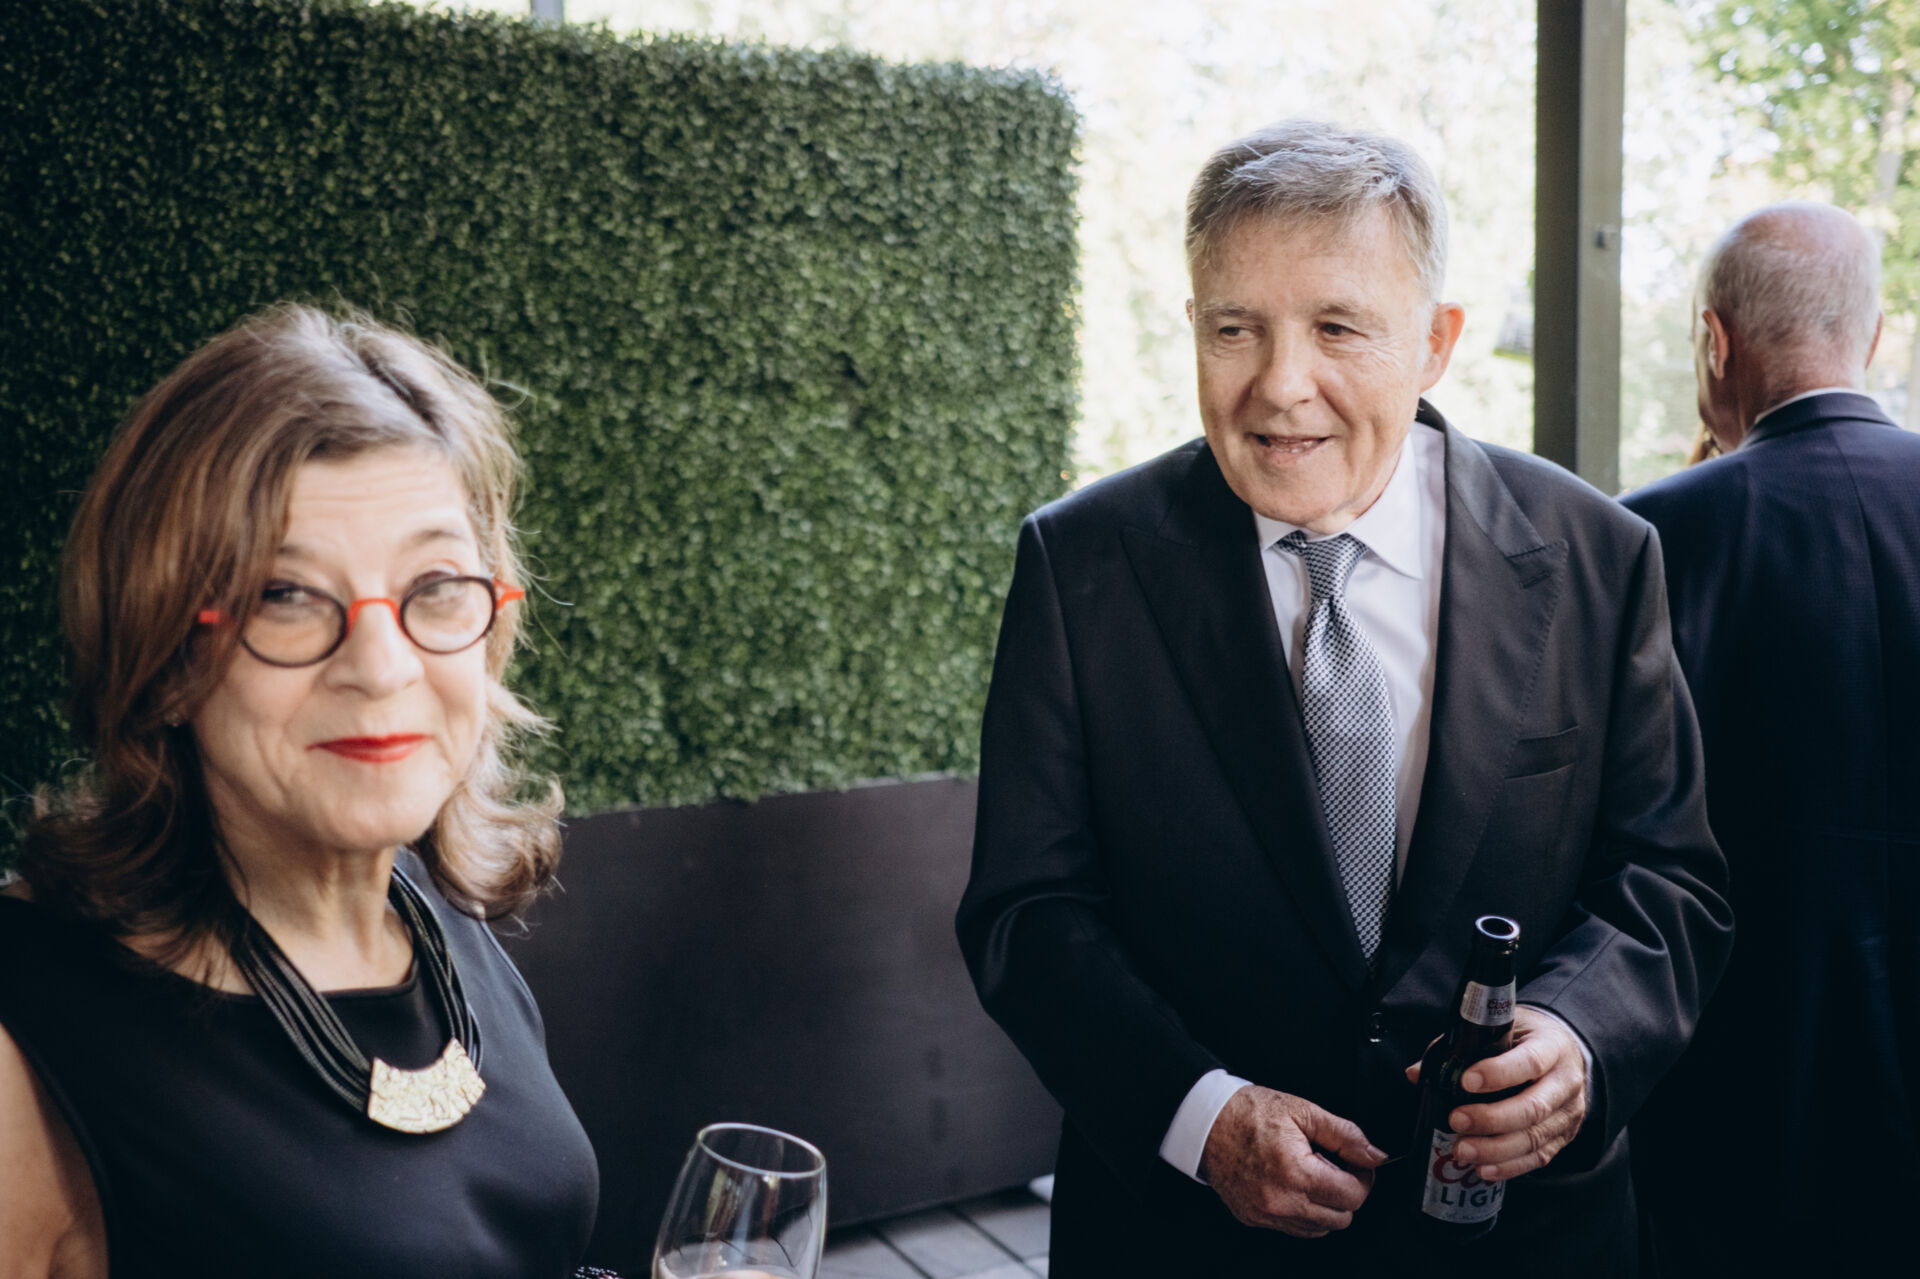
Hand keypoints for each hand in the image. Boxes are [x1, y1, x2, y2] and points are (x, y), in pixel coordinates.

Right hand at [1198, 1084, 1386, 1237]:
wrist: (1204, 1122)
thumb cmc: (1249, 1113)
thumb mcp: (1302, 1111)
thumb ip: (1345, 1135)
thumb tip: (1375, 1155)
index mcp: (1297, 1174)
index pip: (1353, 1196)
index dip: (1363, 1177)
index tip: (1357, 1163)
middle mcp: (1281, 1202)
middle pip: (1341, 1218)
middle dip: (1346, 1193)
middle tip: (1334, 1166)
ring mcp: (1265, 1214)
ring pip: (1319, 1228)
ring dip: (1325, 1205)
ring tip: (1310, 1174)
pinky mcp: (1253, 1218)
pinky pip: (1293, 1227)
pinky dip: (1302, 1211)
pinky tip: (1292, 1184)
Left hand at [1403, 1006, 1587, 1181]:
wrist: (1567, 1051)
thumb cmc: (1526, 1038)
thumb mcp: (1501, 1028)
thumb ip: (1462, 1047)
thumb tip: (1417, 1074)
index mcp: (1552, 1047)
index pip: (1530, 1062)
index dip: (1499, 1073)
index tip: (1466, 1081)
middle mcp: (1565, 1082)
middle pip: (1533, 1107)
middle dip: (1491, 1119)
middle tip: (1457, 1121)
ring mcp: (1568, 1113)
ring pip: (1534, 1138)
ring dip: (1495, 1150)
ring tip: (1462, 1151)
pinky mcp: (1563, 1137)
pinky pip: (1538, 1157)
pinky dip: (1509, 1166)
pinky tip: (1483, 1168)